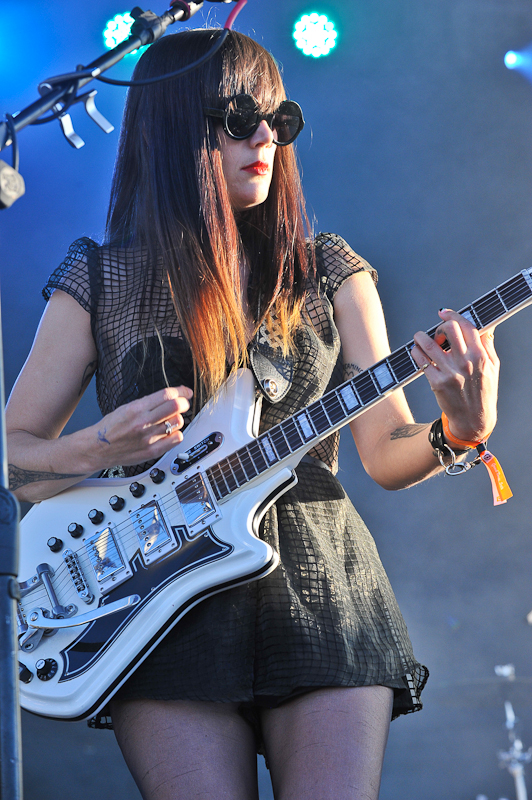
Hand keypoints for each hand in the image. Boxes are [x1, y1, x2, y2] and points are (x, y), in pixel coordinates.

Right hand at [85, 385, 193, 471]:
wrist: (97, 448)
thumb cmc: (111, 427)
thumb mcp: (127, 407)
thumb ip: (148, 403)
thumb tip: (170, 396)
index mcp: (137, 408)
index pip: (166, 395)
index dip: (181, 391)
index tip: (186, 392)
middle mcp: (143, 422)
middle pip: (176, 407)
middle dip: (184, 403)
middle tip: (183, 404)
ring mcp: (148, 438)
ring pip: (178, 422)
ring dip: (178, 419)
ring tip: (170, 420)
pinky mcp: (152, 451)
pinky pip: (176, 439)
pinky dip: (176, 434)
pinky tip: (169, 433)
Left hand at [411, 308, 498, 442]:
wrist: (474, 419)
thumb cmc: (484, 392)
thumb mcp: (493, 367)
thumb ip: (487, 344)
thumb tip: (486, 324)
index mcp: (480, 356)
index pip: (466, 326)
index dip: (453, 315)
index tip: (444, 313)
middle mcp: (465, 363)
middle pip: (448, 330)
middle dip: (439, 327)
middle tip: (437, 335)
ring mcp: (450, 373)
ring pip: (428, 344)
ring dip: (421, 337)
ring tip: (420, 339)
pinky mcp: (436, 383)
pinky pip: (421, 360)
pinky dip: (416, 352)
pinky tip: (417, 352)